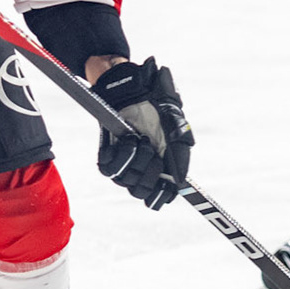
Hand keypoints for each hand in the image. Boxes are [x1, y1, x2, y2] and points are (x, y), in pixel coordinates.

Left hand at [90, 57, 194, 210]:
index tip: (164, 186)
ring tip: (141, 138)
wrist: (136, 92)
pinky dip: (121, 153)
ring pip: (125, 180)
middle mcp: (141, 170)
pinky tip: (128, 139)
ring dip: (136, 158)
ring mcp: (124, 164)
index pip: (157, 196)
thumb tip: (179, 184)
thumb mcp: (178, 131)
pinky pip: (108, 168)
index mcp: (160, 169)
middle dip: (149, 171)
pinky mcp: (108, 155)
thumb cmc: (159, 109)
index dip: (159, 196)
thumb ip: (181, 157)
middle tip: (152, 148)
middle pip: (140, 191)